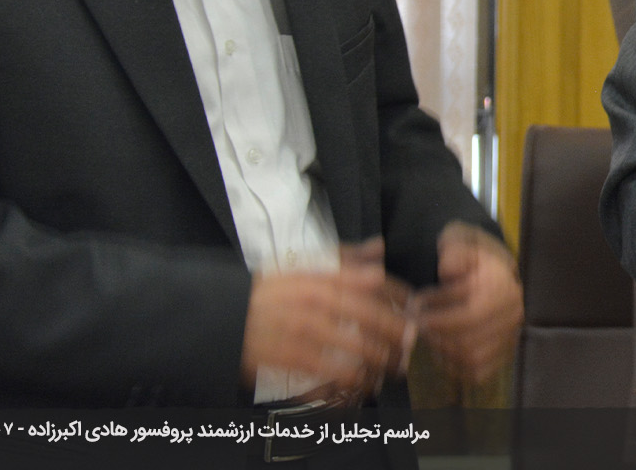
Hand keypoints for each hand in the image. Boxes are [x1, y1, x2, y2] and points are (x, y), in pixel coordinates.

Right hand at [239, 239, 410, 402]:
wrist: (220, 314)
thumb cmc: (267, 292)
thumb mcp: (304, 267)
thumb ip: (344, 259)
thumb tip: (378, 248)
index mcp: (321, 277)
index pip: (373, 283)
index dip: (400, 297)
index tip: (416, 307)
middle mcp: (315, 301)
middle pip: (371, 318)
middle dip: (397, 334)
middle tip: (411, 345)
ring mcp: (301, 330)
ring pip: (355, 349)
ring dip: (380, 362)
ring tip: (392, 370)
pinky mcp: (288, 357)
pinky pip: (328, 373)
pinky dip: (349, 382)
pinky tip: (361, 386)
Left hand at [416, 221, 523, 384]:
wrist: (495, 267)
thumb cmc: (469, 254)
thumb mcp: (459, 239)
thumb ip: (453, 249)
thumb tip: (446, 269)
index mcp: (501, 282)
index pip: (466, 305)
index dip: (434, 307)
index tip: (415, 303)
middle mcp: (511, 310)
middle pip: (468, 337)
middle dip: (436, 333)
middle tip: (416, 325)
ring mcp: (510, 333)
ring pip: (472, 356)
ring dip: (443, 350)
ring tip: (428, 336)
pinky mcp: (506, 351)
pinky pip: (478, 371)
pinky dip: (456, 367)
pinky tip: (443, 351)